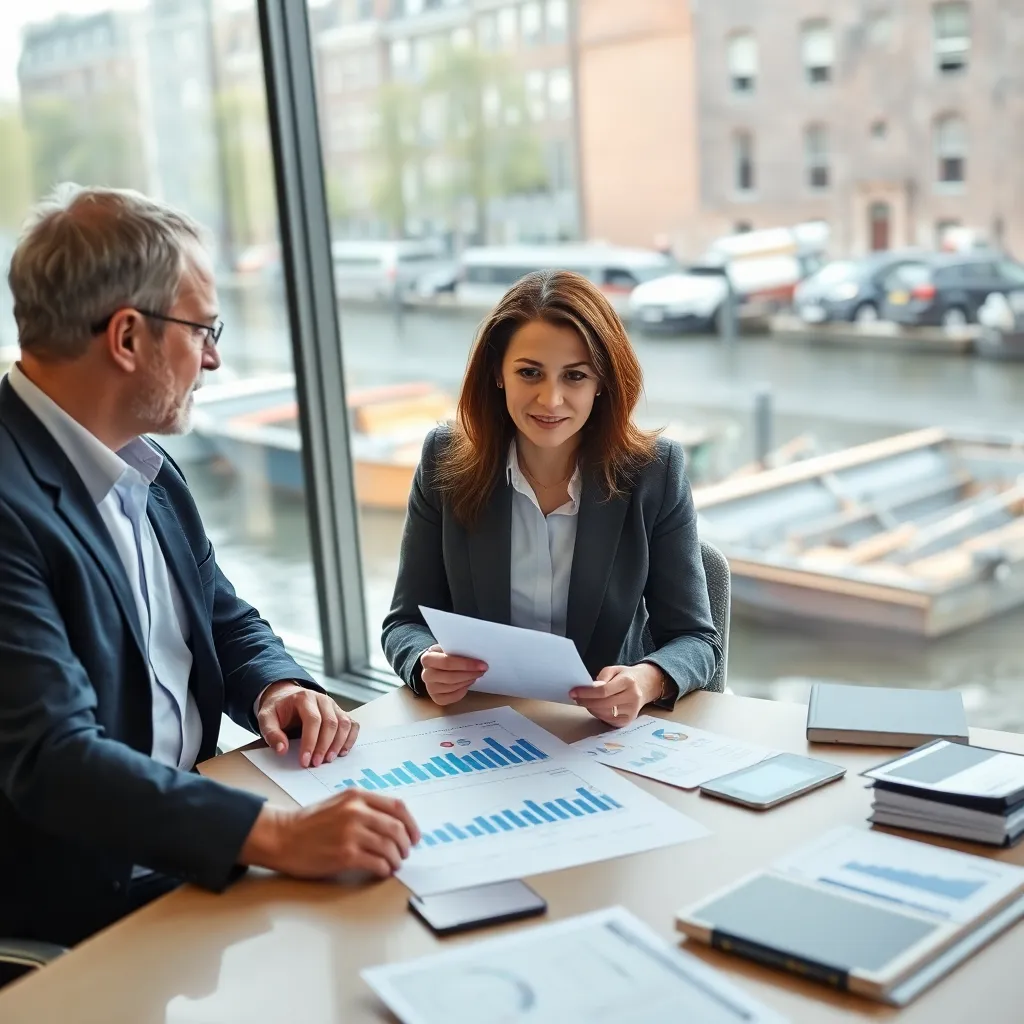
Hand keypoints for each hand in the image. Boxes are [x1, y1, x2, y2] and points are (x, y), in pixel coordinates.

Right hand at [240, 789, 421, 878]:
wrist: (282, 836)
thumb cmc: (309, 823)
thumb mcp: (339, 803)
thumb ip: (364, 808)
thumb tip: (393, 824)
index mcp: (357, 796)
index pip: (398, 807)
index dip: (411, 823)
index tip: (414, 836)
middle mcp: (356, 811)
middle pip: (397, 828)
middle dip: (406, 844)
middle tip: (404, 853)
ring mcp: (351, 833)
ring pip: (389, 847)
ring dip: (396, 859)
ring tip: (394, 864)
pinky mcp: (345, 855)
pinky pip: (377, 863)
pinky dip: (384, 869)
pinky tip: (382, 871)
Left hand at [257, 681, 358, 767]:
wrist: (287, 698)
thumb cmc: (278, 710)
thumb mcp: (266, 718)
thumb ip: (271, 734)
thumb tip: (282, 750)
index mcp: (304, 698)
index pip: (313, 720)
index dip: (310, 742)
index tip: (305, 761)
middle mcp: (322, 699)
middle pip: (330, 723)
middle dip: (324, 746)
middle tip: (316, 764)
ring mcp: (334, 706)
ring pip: (344, 724)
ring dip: (338, 744)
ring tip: (328, 760)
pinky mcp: (340, 713)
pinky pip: (352, 725)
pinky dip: (350, 739)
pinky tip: (342, 752)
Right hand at [420, 644, 487, 705]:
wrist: (433, 666)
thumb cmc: (443, 655)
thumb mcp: (446, 648)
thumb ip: (457, 650)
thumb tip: (476, 654)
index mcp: (427, 658)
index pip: (447, 662)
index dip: (466, 664)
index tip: (482, 664)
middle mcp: (426, 674)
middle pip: (451, 677)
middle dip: (470, 674)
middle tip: (482, 670)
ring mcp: (430, 688)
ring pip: (453, 687)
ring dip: (467, 681)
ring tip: (476, 675)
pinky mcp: (436, 698)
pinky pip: (452, 697)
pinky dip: (462, 691)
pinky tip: (467, 684)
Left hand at [569, 664, 665, 725]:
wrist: (645, 686)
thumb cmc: (626, 677)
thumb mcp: (614, 669)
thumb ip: (602, 677)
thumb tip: (591, 688)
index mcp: (628, 682)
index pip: (604, 691)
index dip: (586, 693)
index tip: (574, 692)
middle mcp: (632, 698)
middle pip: (603, 704)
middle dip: (586, 702)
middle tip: (576, 698)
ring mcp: (632, 711)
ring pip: (605, 714)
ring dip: (591, 708)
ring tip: (584, 702)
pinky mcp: (628, 721)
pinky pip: (609, 720)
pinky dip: (598, 715)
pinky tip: (594, 708)